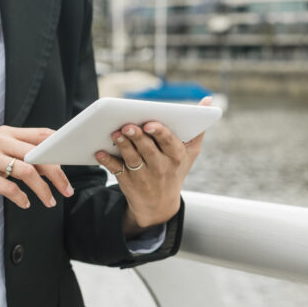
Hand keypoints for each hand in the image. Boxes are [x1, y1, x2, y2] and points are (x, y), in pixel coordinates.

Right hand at [0, 126, 73, 207]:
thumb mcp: (0, 153)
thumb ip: (24, 155)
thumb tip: (54, 166)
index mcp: (7, 133)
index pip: (42, 134)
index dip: (60, 147)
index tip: (73, 163)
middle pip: (38, 154)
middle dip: (58, 174)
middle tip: (67, 190)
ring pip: (26, 171)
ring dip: (43, 189)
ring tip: (50, 201)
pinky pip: (7, 187)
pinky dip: (21, 197)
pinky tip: (26, 203)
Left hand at [95, 97, 210, 236]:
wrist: (160, 205)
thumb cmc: (176, 170)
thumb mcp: (191, 153)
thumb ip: (198, 127)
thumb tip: (208, 100)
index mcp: (176, 156)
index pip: (169, 142)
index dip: (159, 133)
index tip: (150, 124)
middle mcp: (160, 167)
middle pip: (147, 149)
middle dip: (137, 136)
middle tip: (127, 125)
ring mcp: (143, 176)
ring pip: (132, 158)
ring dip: (122, 145)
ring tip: (115, 133)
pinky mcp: (128, 182)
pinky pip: (116, 170)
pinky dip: (107, 161)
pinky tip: (99, 152)